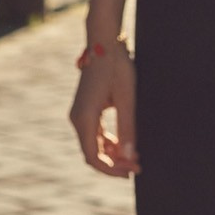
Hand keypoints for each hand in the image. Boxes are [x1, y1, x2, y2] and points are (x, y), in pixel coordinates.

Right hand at [69, 41, 137, 175]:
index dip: (112, 169)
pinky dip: (109, 142)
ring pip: (94, 144)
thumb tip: (130, 156)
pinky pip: (95, 133)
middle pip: (92, 152)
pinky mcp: (86, 109)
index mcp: (84, 118)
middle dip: (114, 163)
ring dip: (113, 153)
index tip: (132, 171)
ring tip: (135, 157)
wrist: (104, 43)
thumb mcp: (127, 98)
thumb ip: (128, 127)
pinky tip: (125, 144)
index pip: (93, 156)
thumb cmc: (118, 67)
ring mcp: (79, 114)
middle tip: (137, 167)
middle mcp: (77, 118)